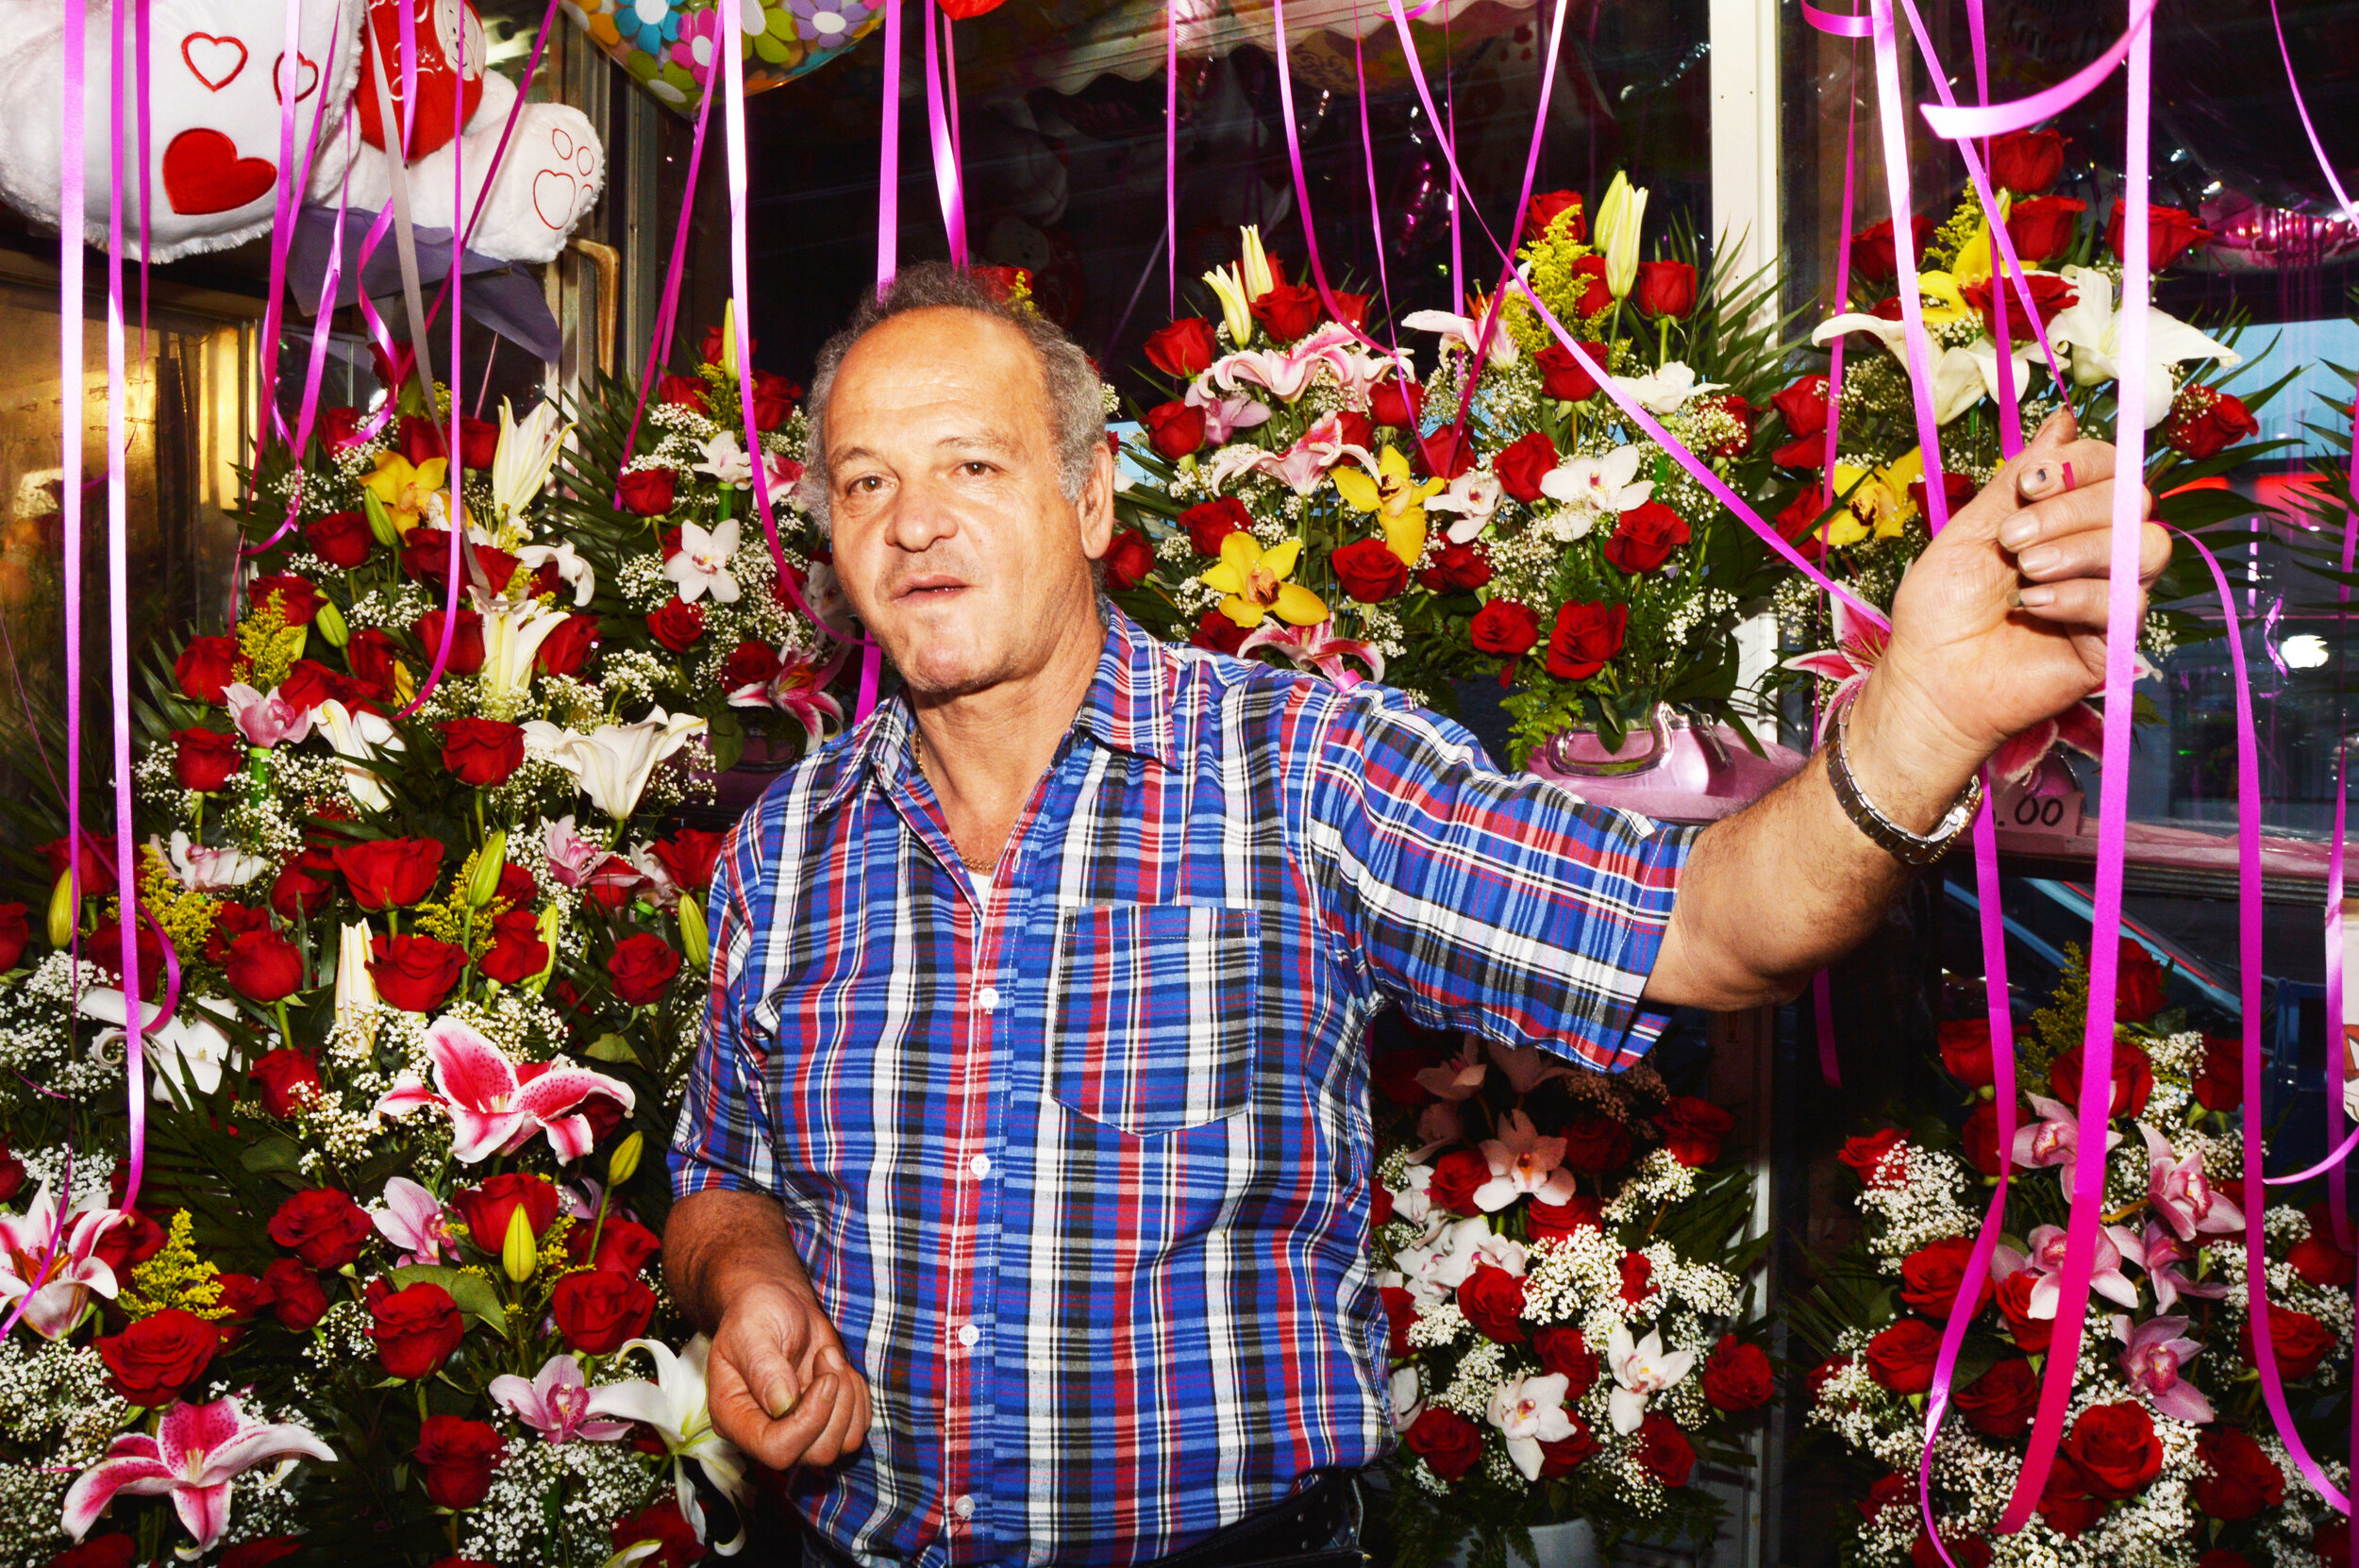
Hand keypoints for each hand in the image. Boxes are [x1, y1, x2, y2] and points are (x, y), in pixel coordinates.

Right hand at [704, 1277, 871, 1470]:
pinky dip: (858, 1397)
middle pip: (816, 1453)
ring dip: (848, 1397)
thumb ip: (764, 1368)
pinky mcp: (825, 1420)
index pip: (775, 1450)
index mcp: (734, 1417)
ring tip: (829, 1359)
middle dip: (834, 1405)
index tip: (823, 1379)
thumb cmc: (757, 1313)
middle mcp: (765, 1432)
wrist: (778, 1303)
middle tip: (826, 1359)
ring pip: (843, 1443)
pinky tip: (839, 1368)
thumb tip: (783, 1405)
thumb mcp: (752, 1331)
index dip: (807, 1423)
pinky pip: (858, 1427)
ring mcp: (798, 1429)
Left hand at [1860, 409, 2168, 790]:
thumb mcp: (1971, 530)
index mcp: (2065, 518)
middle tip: (2013, 538)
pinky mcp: (2113, 641)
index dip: (2082, 463)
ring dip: (2081, 548)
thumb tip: (2063, 419)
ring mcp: (2109, 594)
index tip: (2029, 482)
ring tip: (2025, 571)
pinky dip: (2078, 595)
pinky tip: (2034, 605)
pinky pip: (2126, 602)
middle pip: (2133, 500)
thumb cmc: (1940, 610)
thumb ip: (2017, 480)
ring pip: (2145, 545)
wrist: (1928, 679)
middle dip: (2071, 508)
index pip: (2112, 467)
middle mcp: (2097, 550)